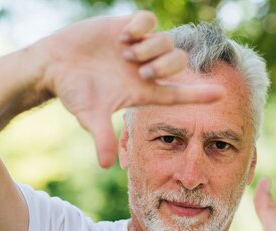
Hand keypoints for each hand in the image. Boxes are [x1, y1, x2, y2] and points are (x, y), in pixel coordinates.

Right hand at [35, 11, 224, 167]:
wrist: (54, 66)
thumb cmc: (73, 93)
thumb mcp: (89, 116)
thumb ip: (101, 137)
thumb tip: (105, 165)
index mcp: (143, 91)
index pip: (178, 94)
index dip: (199, 95)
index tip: (221, 95)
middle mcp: (146, 68)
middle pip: (177, 63)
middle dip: (166, 66)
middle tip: (142, 70)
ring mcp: (138, 47)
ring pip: (166, 41)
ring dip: (150, 48)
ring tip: (125, 54)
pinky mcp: (126, 27)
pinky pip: (149, 21)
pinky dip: (141, 27)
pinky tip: (123, 37)